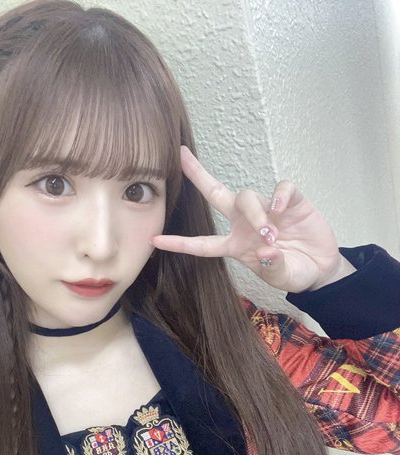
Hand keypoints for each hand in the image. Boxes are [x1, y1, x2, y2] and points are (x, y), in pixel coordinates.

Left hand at [152, 147, 354, 292]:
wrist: (321, 268)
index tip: (154, 239)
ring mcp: (266, 209)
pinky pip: (280, 189)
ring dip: (255, 214)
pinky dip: (279, 196)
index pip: (202, 244)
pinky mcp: (290, 201)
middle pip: (216, 194)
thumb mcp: (281, 278)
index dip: (179, 243)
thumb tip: (266, 251)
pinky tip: (281, 211)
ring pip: (246, 197)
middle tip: (181, 157)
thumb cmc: (294, 272)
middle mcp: (244, 223)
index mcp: (235, 245)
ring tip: (271, 236)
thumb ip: (273, 268)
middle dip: (198, 175)